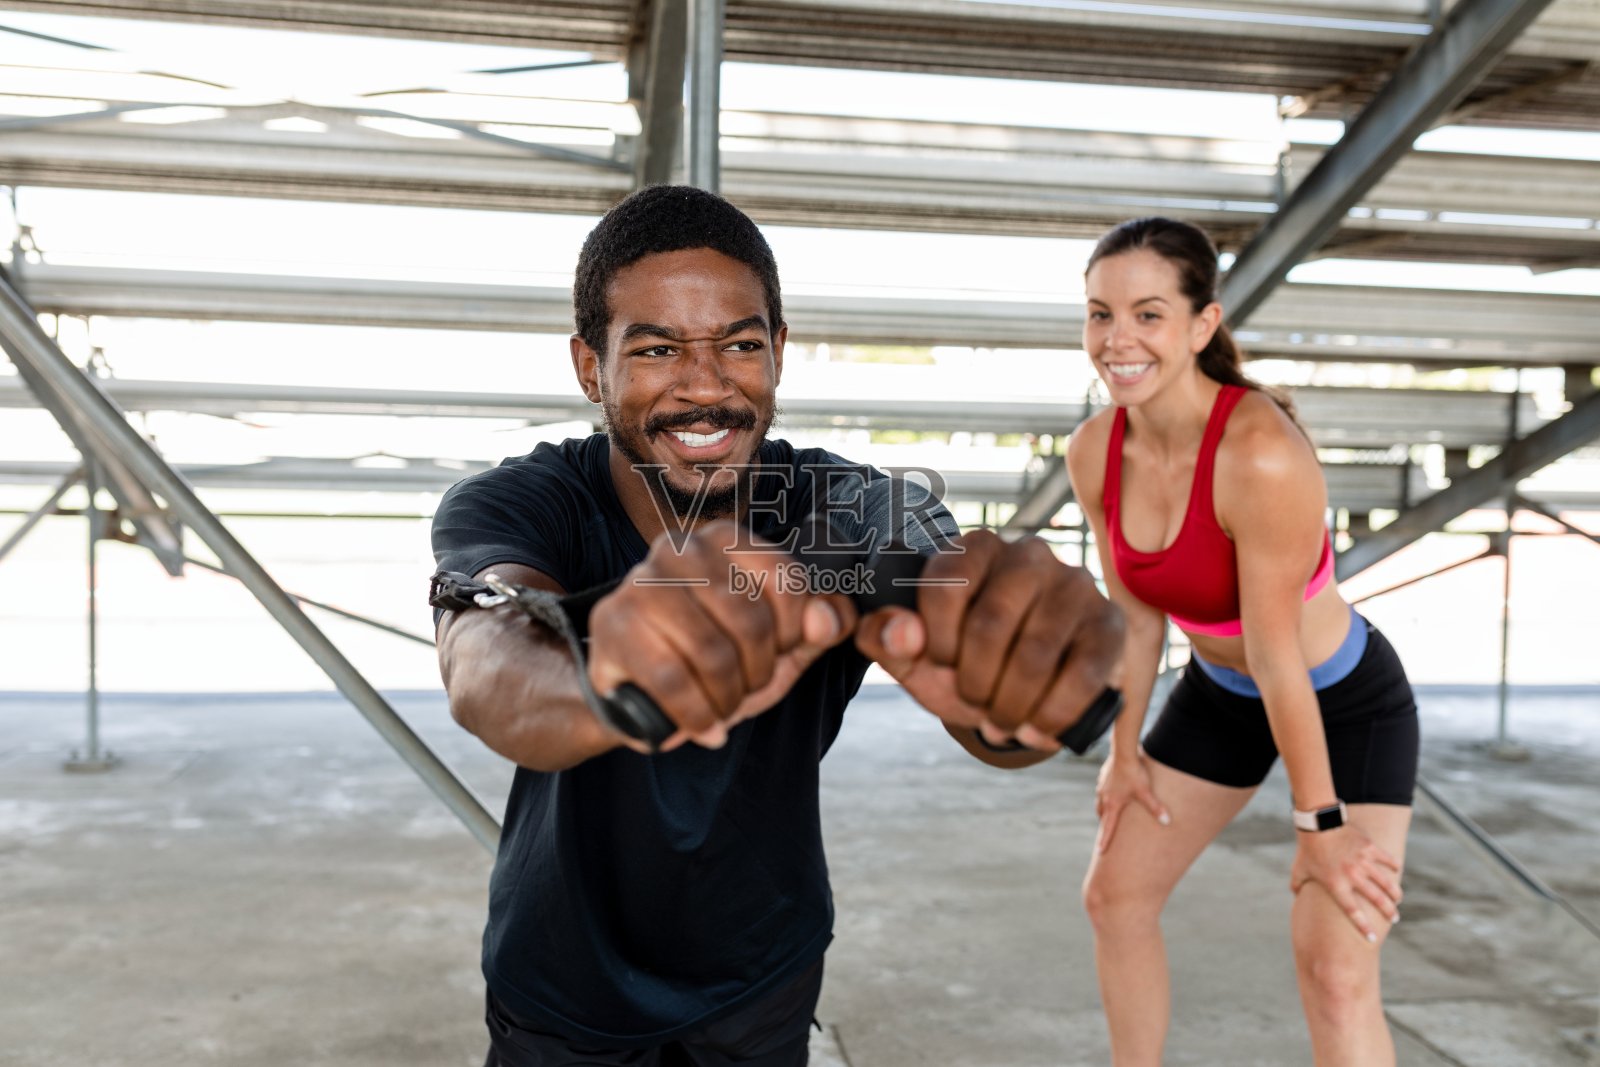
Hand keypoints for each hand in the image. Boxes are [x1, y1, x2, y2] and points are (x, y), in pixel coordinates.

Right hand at [587, 521, 857, 751]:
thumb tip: (830, 619)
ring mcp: (640, 582)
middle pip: (750, 622)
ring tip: (720, 706)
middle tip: (744, 687)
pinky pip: (672, 679)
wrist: (639, 691)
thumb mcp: (778, 643)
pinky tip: (700, 726)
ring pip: (712, 653)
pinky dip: (696, 716)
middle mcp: (680, 548)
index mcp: (725, 539)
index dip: (794, 633)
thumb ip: (818, 625)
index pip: (787, 580)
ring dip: (726, 699)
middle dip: (758, 672)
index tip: (779, 651)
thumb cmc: (711, 658)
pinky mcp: (612, 623)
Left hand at [853, 530, 1123, 750]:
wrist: (1019, 688)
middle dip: (975, 682)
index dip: (937, 641)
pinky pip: (1083, 673)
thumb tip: (900, 631)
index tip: (941, 664)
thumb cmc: (963, 662)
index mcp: (974, 550)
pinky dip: (1053, 713)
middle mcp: (1028, 555)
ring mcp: (1074, 585)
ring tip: (1002, 722)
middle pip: (991, 624)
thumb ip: (885, 638)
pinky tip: (1037, 729)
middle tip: (974, 704)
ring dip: (1012, 705)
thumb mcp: (915, 655)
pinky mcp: (1108, 622)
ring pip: (1036, 654)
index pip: (945, 586)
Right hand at [1094, 749, 1170, 853]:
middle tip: (1108, 828)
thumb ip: (1156, 808)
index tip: (1100, 852)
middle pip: (1101, 814)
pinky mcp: (1103, 776)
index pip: (1107, 827)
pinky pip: (1104, 789)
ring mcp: (1102, 785)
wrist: (1123, 751)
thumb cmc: (1134, 773)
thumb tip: (1167, 822)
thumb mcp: (1146, 792)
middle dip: (1105, 822)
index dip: (1104, 841)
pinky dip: (1108, 793)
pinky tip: (1115, 789)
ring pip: (1101, 801)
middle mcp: (1104, 797)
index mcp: (1112, 804)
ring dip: (1105, 807)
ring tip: (1112, 809)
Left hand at [1289, 825, 1402, 941]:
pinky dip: (1394, 866)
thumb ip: (1297, 886)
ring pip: (1386, 882)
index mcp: (1336, 885)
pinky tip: (1396, 871)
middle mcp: (1352, 876)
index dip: (1363, 927)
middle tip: (1394, 919)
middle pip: (1377, 899)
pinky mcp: (1370, 848)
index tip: (1372, 938)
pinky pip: (1387, 860)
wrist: (1318, 824)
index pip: (1353, 912)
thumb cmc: (1308, 850)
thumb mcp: (1299, 870)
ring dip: (1395, 894)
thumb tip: (1295, 896)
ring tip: (1397, 900)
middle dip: (1389, 912)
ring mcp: (1363, 861)